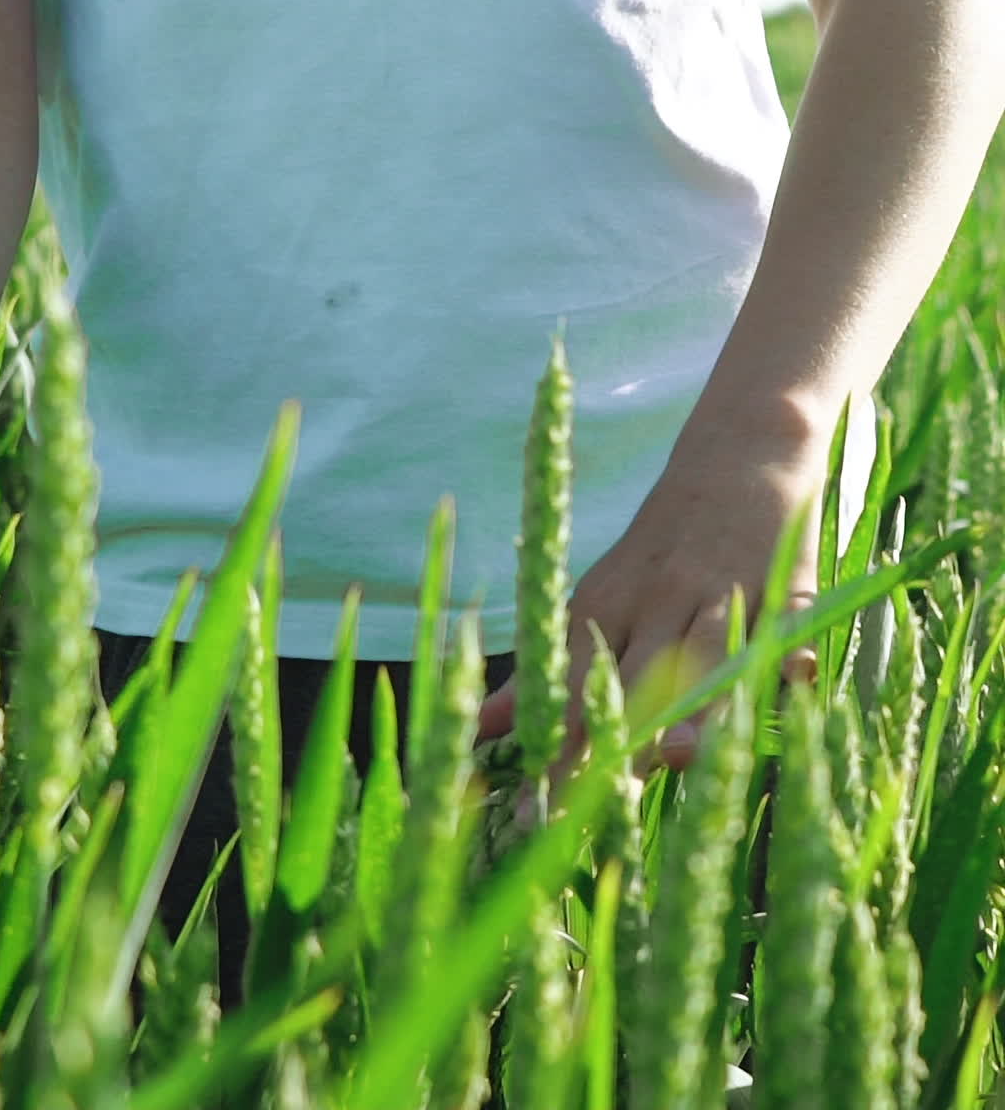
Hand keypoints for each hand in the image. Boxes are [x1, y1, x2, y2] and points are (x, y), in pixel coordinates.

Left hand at [477, 422, 827, 787]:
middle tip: (582, 810)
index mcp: (606, 609)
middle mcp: (660, 604)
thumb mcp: (590, 602)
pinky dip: (793, 650)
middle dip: (607, 749)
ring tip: (677, 752)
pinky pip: (791, 624)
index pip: (572, 687)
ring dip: (695, 702)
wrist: (735, 459)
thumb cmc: (654, 554)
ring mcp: (725, 594)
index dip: (552, 751)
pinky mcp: (788, 588)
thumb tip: (478, 730)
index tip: (526, 815)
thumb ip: (542, 672)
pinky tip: (796, 679)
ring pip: (706, 653)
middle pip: (633, 682)